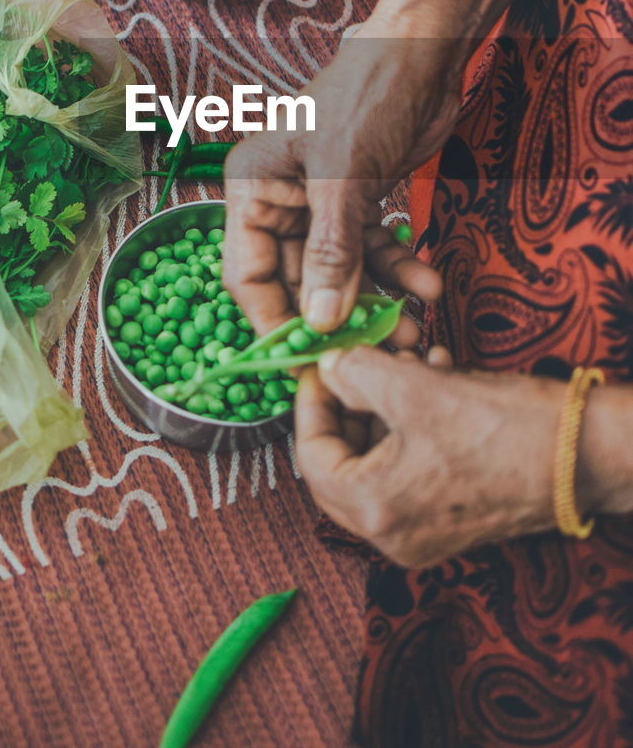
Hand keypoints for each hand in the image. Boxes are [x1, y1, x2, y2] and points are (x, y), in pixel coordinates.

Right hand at [223, 14, 463, 333]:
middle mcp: (279, 200)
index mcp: (252, 188)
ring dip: (375, 303)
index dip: (273, 321)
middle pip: (296, 281)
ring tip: (414, 330)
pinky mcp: (358, 203)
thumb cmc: (368, 94)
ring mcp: (320, 204)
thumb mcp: (345, 176)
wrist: (423, 53)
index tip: (305, 362)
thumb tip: (320, 323)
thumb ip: (331, 251)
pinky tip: (427, 285)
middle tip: (374, 354)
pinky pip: (372, 252)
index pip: (247, 272)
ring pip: (340, 273)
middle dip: (337, 319)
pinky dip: (398, 271)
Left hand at [295, 346, 566, 566]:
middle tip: (353, 364)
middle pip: (340, 464)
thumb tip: (328, 367)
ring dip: (382, 408)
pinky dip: (411, 426)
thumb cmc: (502, 427)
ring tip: (406, 361)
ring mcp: (423, 533)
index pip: (312, 455)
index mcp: (375, 509)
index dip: (312, 402)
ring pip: (376, 462)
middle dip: (347, 406)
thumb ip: (356, 374)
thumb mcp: (415, 388)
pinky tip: (433, 379)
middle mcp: (393, 535)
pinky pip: (409, 470)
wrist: (584, 456)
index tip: (320, 365)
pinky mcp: (451, 520)